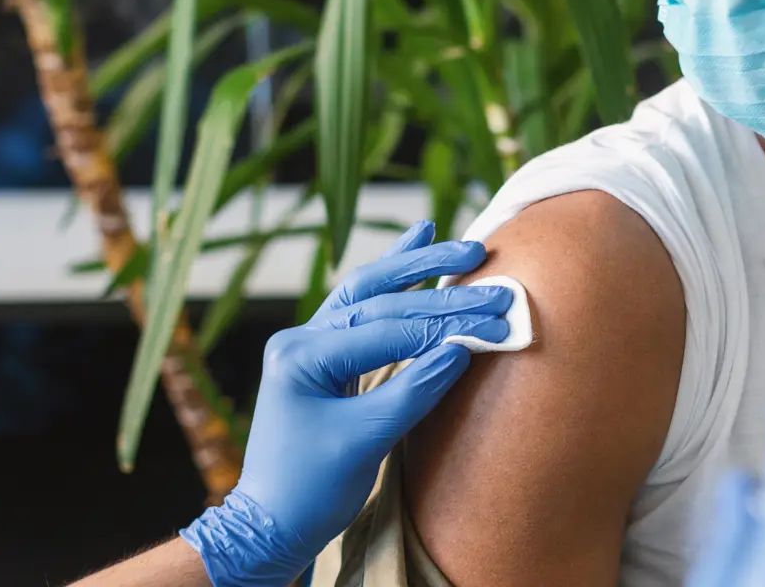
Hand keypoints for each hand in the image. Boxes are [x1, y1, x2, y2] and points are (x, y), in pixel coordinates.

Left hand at [181, 221, 512, 586]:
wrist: (270, 524)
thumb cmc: (310, 490)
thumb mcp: (365, 443)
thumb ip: (413, 392)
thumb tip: (461, 349)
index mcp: (301, 356)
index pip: (385, 328)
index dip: (444, 324)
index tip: (494, 321)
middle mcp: (300, 339)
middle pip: (378, 299)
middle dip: (437, 287)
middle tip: (487, 269)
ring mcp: (309, 344)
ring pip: (368, 292)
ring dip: (412, 265)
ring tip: (452, 240)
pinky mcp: (323, 356)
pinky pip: (362, 309)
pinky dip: (392, 282)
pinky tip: (413, 249)